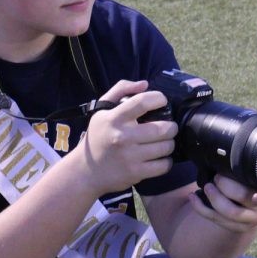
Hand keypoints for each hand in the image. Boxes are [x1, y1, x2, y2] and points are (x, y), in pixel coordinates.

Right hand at [77, 80, 177, 194]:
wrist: (85, 171)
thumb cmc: (98, 136)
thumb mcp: (102, 109)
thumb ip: (121, 90)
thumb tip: (145, 84)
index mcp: (114, 118)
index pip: (143, 102)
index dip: (159, 98)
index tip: (161, 101)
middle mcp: (122, 137)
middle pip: (163, 128)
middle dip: (171, 126)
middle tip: (168, 127)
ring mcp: (130, 157)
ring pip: (166, 147)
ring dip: (169, 143)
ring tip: (164, 142)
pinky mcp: (135, 173)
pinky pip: (164, 165)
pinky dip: (166, 161)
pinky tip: (159, 157)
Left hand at [188, 174, 256, 233]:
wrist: (247, 204)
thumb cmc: (248, 182)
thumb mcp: (252, 175)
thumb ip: (247, 170)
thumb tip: (232, 153)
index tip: (255, 196)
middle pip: (244, 199)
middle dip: (226, 186)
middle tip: (217, 177)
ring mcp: (249, 221)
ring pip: (230, 213)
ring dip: (214, 198)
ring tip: (207, 186)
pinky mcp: (235, 228)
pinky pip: (215, 219)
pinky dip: (200, 207)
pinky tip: (193, 196)